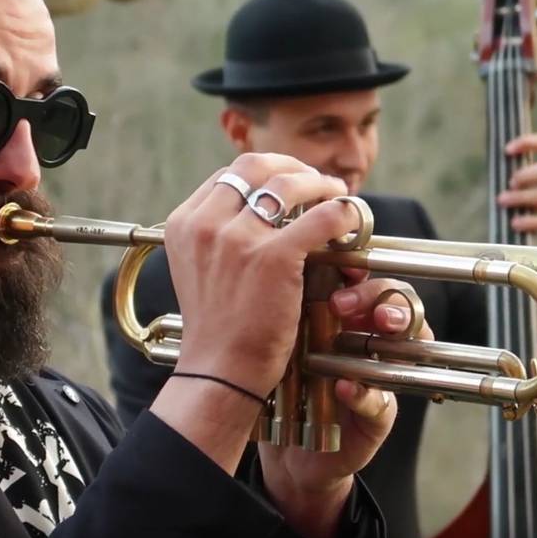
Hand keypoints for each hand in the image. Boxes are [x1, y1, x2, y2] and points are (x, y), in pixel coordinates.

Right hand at [150, 153, 357, 472]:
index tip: (289, 182)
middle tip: (318, 182)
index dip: (266, 172)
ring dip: (321, 184)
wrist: (220, 372)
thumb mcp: (201, 271)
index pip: (229, 174)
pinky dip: (343, 214)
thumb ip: (219, 237)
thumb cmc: (218, 329)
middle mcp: (206, 223)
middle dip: (292, 167)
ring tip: (338, 196)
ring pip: (290, 184)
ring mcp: (239, 238)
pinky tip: (351, 222)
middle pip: (255, 165)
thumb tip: (260, 212)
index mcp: (184, 223)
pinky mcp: (274, 257)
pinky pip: (322, 218)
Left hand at [258, 276, 433, 537]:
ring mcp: (383, 378)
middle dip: (380, 296)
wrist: (288, 445)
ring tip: (377, 324)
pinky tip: (343, 386)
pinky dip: (363, 392)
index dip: (363, 271)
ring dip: (393, 332)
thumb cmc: (290, 383)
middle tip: (343, 303)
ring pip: (409, 345)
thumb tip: (288, 265)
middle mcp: (375, 343)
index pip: (372, 281)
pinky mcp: (379, 416)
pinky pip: (382, 401)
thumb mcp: (289, 337)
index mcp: (354, 318)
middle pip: (400, 305)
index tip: (339, 270)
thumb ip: (297, 305)